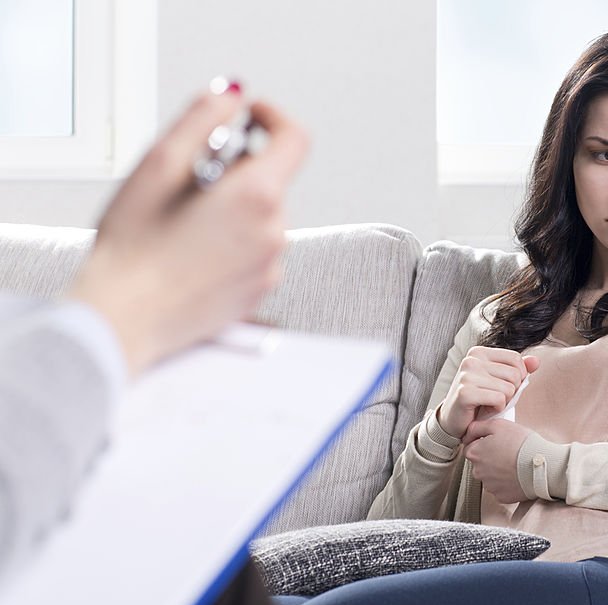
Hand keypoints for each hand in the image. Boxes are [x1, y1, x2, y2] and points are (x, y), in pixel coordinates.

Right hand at [68, 87, 308, 375]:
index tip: (249, 116)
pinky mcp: (259, 291)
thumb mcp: (158, 165)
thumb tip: (231, 97)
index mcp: (257, 197)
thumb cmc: (134, 250)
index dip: (271, 118)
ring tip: (185, 223)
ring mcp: (270, 266)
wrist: (125, 319)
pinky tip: (193, 251)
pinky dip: (232, 240)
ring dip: (232, 207)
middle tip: (189, 181)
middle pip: (271, 180)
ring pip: (261, 216)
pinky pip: (255, 249)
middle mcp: (274, 232)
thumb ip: (201, 120)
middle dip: (236, 170)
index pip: (295, 138)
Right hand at [437, 347, 539, 438]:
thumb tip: (536, 361)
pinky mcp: (465, 392)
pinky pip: (499, 399)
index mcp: (479, 352)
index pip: (516, 359)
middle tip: (493, 399)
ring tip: (487, 404)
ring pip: (509, 389)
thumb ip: (518, 369)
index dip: (518, 377)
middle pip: (515, 375)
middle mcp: (471, 359)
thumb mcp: (499, 381)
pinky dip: (496, 409)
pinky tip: (484, 410)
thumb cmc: (479, 400)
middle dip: (510, 392)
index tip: (502, 387)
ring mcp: (467, 375)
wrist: (453, 421)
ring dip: (503, 402)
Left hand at [463, 419, 533, 503]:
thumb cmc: (522, 444)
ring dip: (498, 471)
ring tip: (514, 464)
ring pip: (490, 477)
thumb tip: (469, 432)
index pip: (471, 447)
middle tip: (508, 451)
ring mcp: (489, 486)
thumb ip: (478, 427)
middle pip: (480, 463)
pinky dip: (507, 483)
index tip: (496, 442)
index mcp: (475, 453)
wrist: (542, 465)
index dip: (483, 443)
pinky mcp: (501, 496)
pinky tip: (517, 475)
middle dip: (490, 458)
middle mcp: (478, 472)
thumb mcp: (498, 425)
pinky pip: (501, 488)